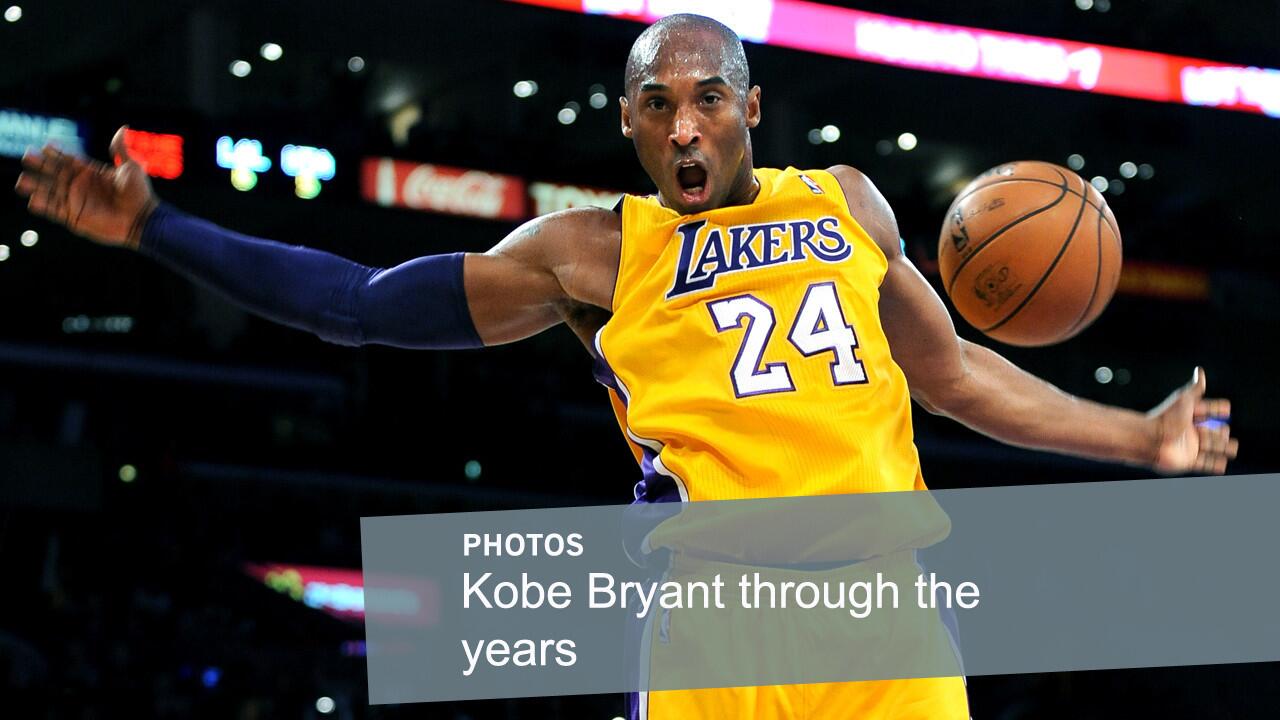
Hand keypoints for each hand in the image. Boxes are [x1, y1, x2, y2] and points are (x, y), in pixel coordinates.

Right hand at [14, 126, 156, 248]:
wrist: (142, 219)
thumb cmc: (139, 193)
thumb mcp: (131, 167)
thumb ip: (120, 149)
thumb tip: (123, 127)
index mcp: (91, 172)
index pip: (68, 160)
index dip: (57, 154)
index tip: (45, 146)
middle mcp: (80, 185)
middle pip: (54, 173)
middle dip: (40, 165)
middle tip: (27, 157)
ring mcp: (76, 201)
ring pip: (50, 191)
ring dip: (35, 186)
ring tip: (22, 181)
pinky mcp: (74, 217)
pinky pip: (54, 210)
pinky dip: (43, 205)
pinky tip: (32, 200)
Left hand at [1149, 367, 1237, 474]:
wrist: (1151, 439)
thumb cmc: (1166, 418)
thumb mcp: (1184, 401)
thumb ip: (1195, 388)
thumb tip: (1200, 370)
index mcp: (1188, 416)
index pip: (1207, 411)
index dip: (1216, 409)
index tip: (1226, 408)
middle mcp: (1189, 432)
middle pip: (1210, 432)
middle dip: (1220, 432)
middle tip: (1225, 431)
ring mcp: (1190, 447)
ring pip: (1211, 448)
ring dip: (1223, 448)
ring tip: (1233, 448)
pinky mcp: (1189, 461)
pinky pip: (1204, 464)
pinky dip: (1214, 465)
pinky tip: (1223, 464)